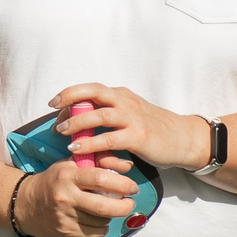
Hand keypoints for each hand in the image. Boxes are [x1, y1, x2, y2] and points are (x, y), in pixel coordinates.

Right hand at [10, 159, 134, 236]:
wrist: (24, 203)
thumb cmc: (55, 180)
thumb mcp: (71, 164)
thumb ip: (100, 160)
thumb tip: (128, 165)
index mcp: (68, 175)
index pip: (100, 179)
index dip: (122, 184)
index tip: (132, 187)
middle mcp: (65, 196)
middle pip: (104, 206)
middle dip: (124, 206)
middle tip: (130, 203)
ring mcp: (64, 216)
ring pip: (101, 221)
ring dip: (112, 217)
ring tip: (109, 210)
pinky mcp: (65, 232)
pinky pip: (94, 233)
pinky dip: (102, 228)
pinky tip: (98, 222)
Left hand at [51, 83, 207, 172]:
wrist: (183, 139)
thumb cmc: (153, 129)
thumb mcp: (130, 114)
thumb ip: (109, 113)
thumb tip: (79, 119)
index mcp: (122, 95)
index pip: (92, 88)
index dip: (71, 93)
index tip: (54, 103)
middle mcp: (126, 102)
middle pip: (94, 92)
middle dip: (69, 98)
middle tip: (53, 110)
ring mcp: (133, 118)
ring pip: (100, 114)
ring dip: (77, 122)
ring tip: (60, 131)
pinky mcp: (139, 136)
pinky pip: (110, 138)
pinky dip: (91, 143)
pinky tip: (76, 149)